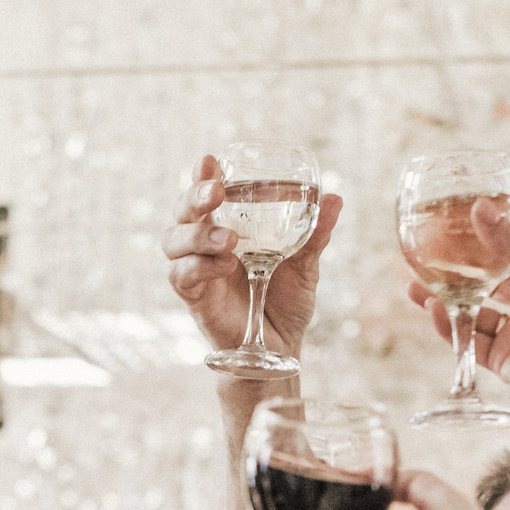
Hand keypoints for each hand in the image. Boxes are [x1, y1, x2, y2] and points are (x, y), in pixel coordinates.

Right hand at [164, 153, 342, 359]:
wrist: (280, 350)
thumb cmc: (285, 304)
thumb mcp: (305, 266)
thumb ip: (315, 234)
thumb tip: (335, 198)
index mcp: (227, 229)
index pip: (206, 197)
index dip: (202, 177)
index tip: (210, 159)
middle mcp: (204, 246)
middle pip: (182, 213)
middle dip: (193, 197)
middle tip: (216, 192)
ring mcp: (196, 272)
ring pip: (174, 242)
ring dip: (198, 235)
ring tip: (230, 240)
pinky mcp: (195, 299)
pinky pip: (182, 277)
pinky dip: (200, 267)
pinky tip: (226, 265)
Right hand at [408, 220, 509, 440]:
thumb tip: (481, 208)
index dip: (485, 241)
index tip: (455, 229)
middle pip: (487, 283)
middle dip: (457, 274)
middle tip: (427, 261)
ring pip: (474, 313)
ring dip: (446, 302)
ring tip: (416, 289)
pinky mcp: (504, 360)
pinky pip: (471, 342)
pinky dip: (450, 329)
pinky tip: (434, 312)